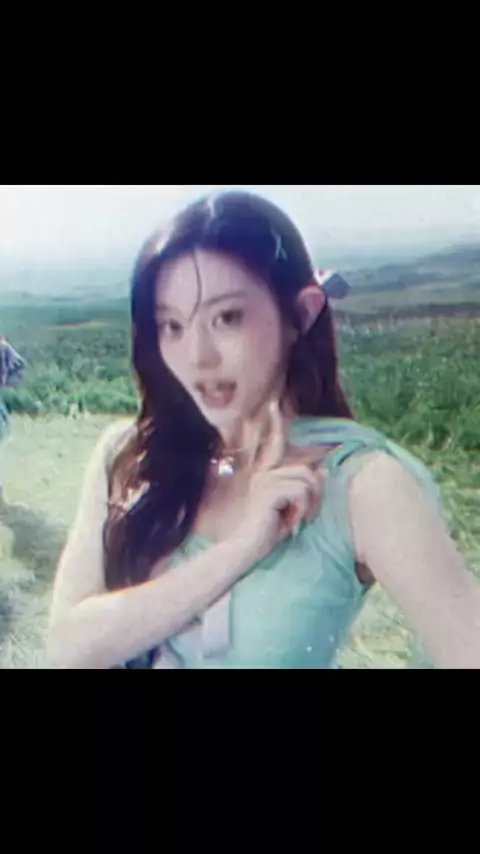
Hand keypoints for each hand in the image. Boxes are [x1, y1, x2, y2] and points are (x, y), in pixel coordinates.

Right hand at [233, 401, 325, 565]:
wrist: (245, 550)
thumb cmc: (267, 533)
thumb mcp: (291, 508)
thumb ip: (305, 488)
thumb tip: (323, 469)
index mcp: (266, 474)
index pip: (274, 444)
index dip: (276, 423)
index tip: (275, 403)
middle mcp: (264, 473)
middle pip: (306, 470)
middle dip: (315, 495)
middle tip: (306, 516)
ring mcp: (265, 480)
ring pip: (307, 480)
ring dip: (310, 504)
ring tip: (298, 520)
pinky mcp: (269, 490)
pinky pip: (302, 491)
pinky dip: (303, 509)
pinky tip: (291, 523)